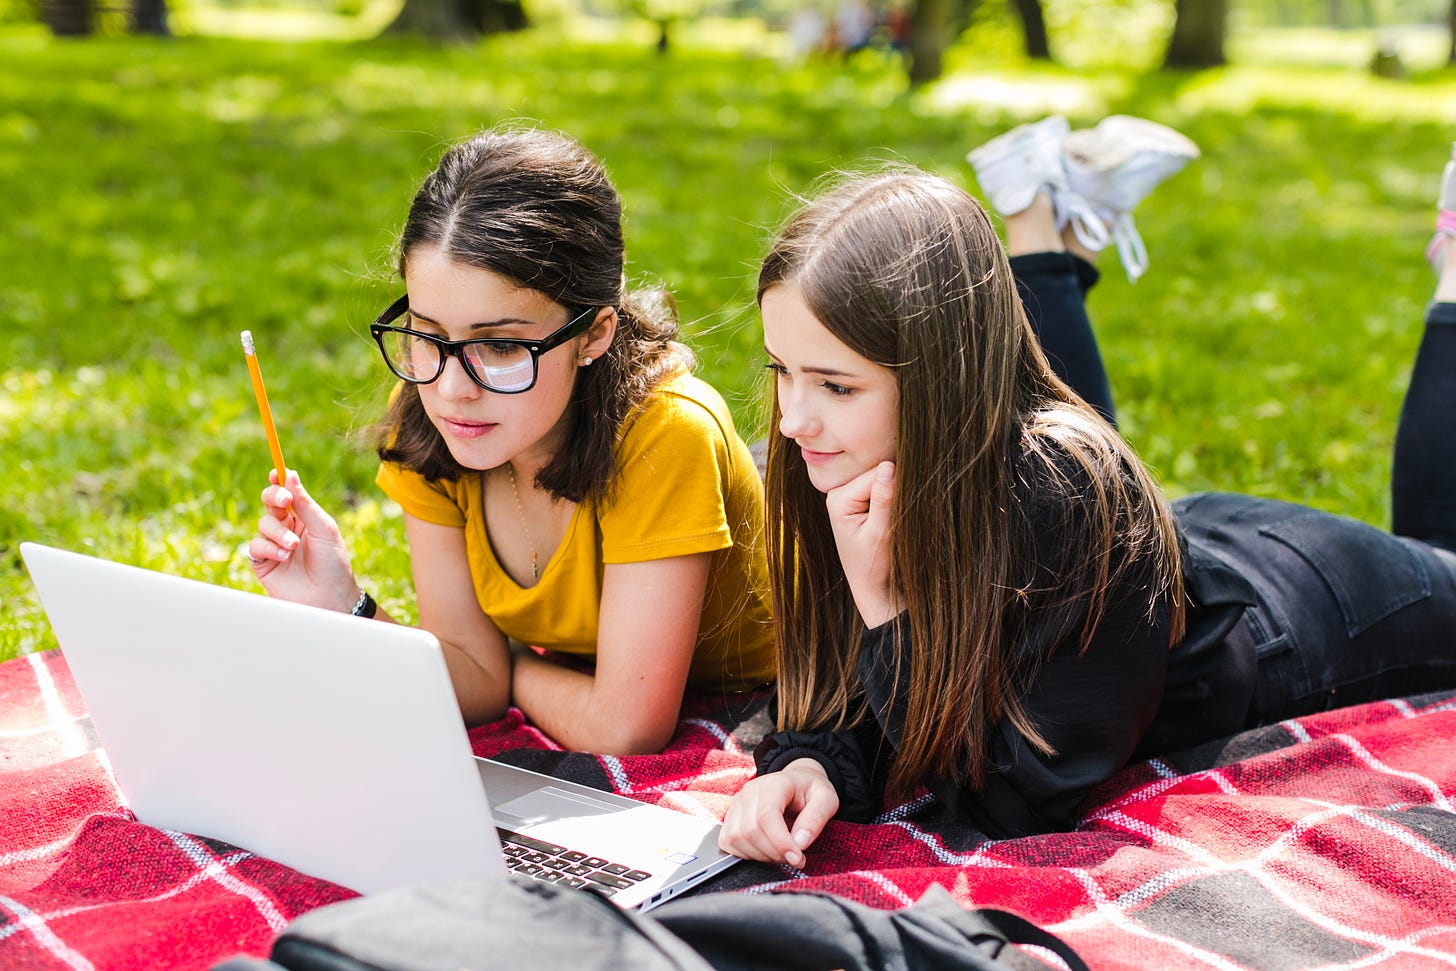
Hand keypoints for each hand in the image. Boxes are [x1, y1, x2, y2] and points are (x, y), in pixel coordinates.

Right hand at [247, 469, 360, 612]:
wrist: (329, 597)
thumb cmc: (333, 563)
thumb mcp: (323, 528)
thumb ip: (305, 503)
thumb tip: (290, 474)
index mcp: (304, 516)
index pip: (287, 492)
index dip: (279, 480)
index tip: (276, 472)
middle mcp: (287, 527)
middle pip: (269, 501)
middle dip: (274, 496)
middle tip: (284, 499)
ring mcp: (273, 544)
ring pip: (263, 523)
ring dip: (278, 532)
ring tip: (294, 546)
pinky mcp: (263, 562)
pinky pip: (255, 545)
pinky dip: (269, 548)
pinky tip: (284, 557)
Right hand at [718, 758, 838, 867]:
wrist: (797, 783)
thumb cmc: (811, 792)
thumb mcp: (827, 799)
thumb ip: (816, 818)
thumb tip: (800, 842)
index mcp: (774, 783)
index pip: (767, 816)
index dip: (781, 842)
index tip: (798, 859)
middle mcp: (749, 791)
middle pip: (750, 830)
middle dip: (773, 853)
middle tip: (794, 858)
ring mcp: (736, 804)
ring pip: (736, 839)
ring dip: (760, 855)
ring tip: (781, 853)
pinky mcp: (730, 818)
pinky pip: (728, 842)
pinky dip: (745, 854)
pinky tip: (765, 851)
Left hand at [824, 460, 898, 627]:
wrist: (872, 586)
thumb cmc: (875, 565)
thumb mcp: (881, 533)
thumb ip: (884, 499)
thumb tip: (888, 466)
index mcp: (839, 499)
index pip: (877, 474)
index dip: (896, 490)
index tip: (897, 515)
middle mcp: (839, 492)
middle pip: (878, 474)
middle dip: (894, 492)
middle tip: (893, 521)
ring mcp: (848, 495)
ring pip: (883, 480)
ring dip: (894, 497)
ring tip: (891, 523)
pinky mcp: (859, 500)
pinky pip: (882, 489)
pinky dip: (892, 501)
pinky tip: (889, 520)